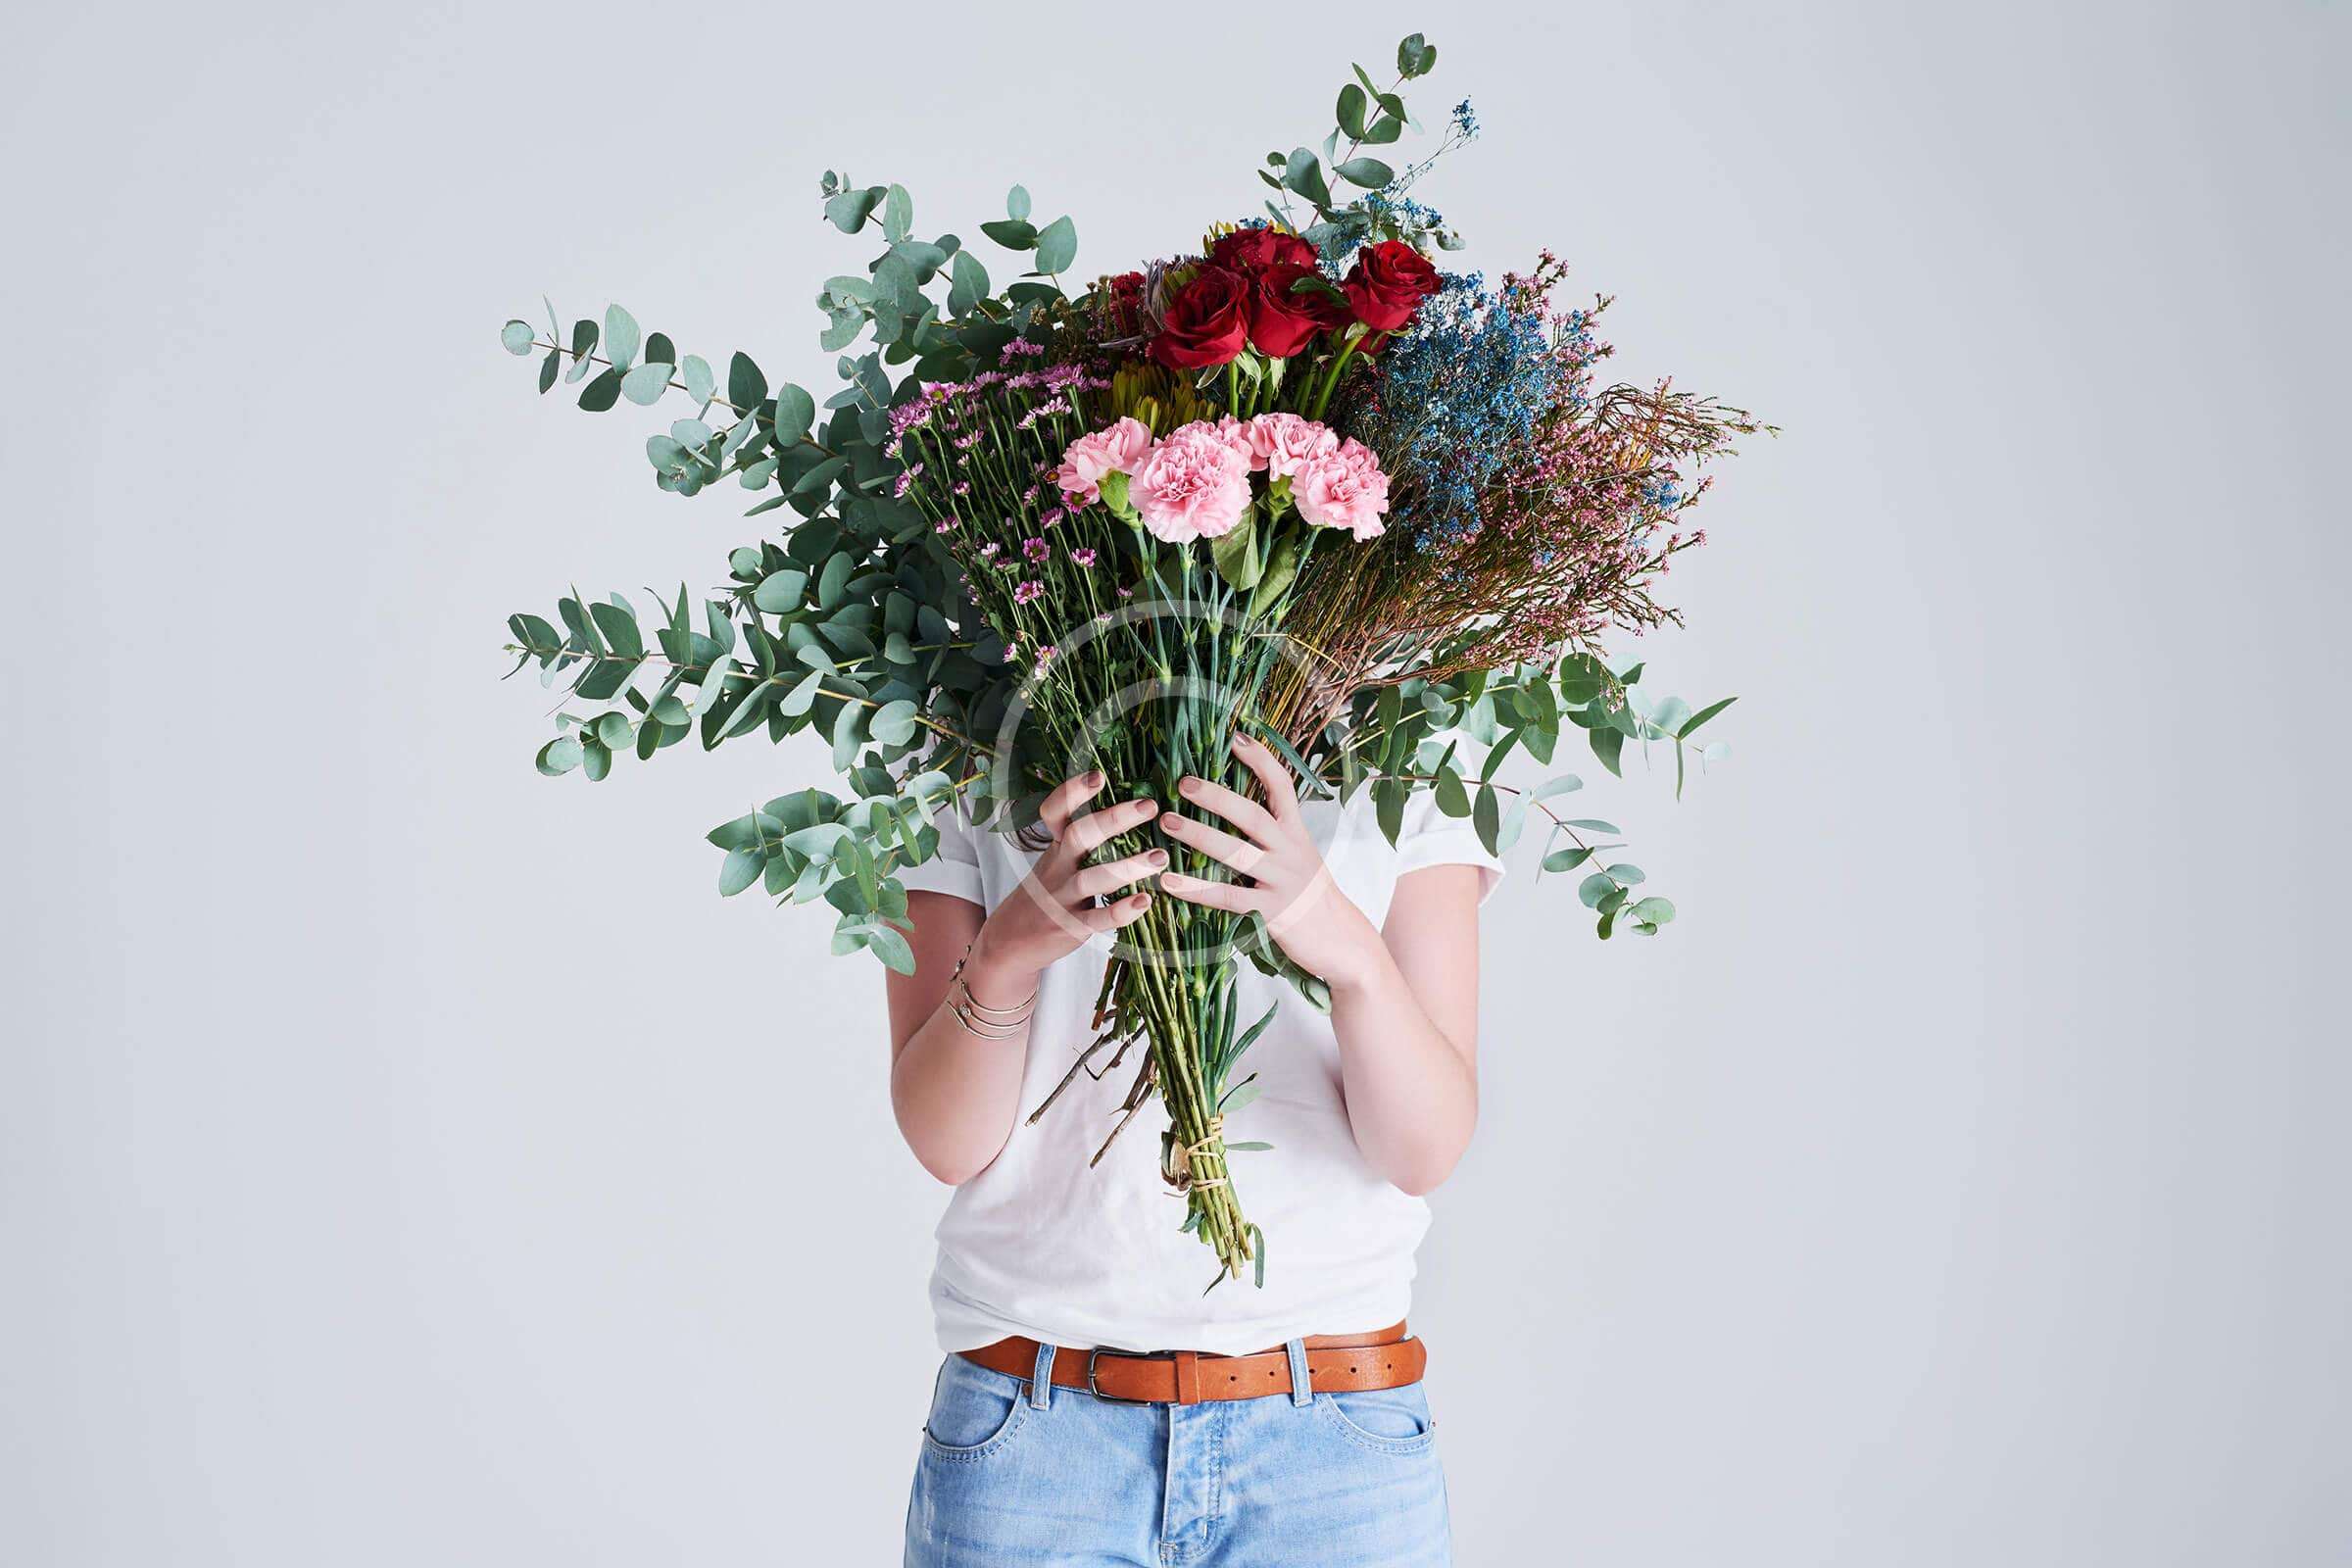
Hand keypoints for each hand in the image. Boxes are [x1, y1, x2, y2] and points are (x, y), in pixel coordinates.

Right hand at [965, 770, 1163, 1005]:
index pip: (1054, 813)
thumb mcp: (1055, 864)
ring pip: (1093, 878)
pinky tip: (1145, 902)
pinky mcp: (1071, 928)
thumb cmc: (1044, 896)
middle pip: (1080, 836)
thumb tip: (1129, 812)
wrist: (1008, 944)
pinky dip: (1122, 911)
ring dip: (1128, 866)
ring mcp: (1062, 899)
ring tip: (1161, 856)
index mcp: (1054, 849)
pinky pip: (1098, 918)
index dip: (1072, 792)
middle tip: (1149, 805)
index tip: (1098, 776)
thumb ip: (1082, 843)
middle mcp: (1056, 869)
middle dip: (1114, 818)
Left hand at [1155, 733, 1385, 988]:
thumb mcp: (1301, 857)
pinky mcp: (1272, 914)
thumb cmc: (1312, 896)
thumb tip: (1234, 807)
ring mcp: (1282, 882)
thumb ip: (1275, 835)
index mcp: (1297, 834)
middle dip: (1217, 796)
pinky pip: (1228, 898)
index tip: (1237, 737)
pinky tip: (1169, 882)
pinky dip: (1197, 889)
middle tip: (1184, 782)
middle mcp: (1291, 852)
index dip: (1261, 760)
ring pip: (1236, 854)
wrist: (1342, 942)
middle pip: (1253, 816)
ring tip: (1167, 822)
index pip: (1282, 787)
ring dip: (1199, 836)